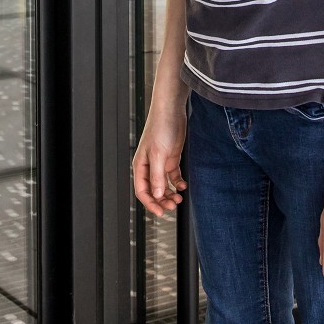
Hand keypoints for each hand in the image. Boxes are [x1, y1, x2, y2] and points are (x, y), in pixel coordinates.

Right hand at [133, 97, 187, 217]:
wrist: (172, 111)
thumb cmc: (160, 127)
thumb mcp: (158, 154)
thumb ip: (157, 176)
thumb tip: (156, 195)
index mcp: (140, 166)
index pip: (142, 191)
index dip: (150, 204)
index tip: (161, 213)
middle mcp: (149, 166)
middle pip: (153, 191)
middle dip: (162, 201)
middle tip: (173, 206)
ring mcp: (160, 163)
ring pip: (163, 185)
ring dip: (170, 194)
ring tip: (178, 198)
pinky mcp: (171, 158)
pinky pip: (173, 176)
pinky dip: (177, 183)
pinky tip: (183, 186)